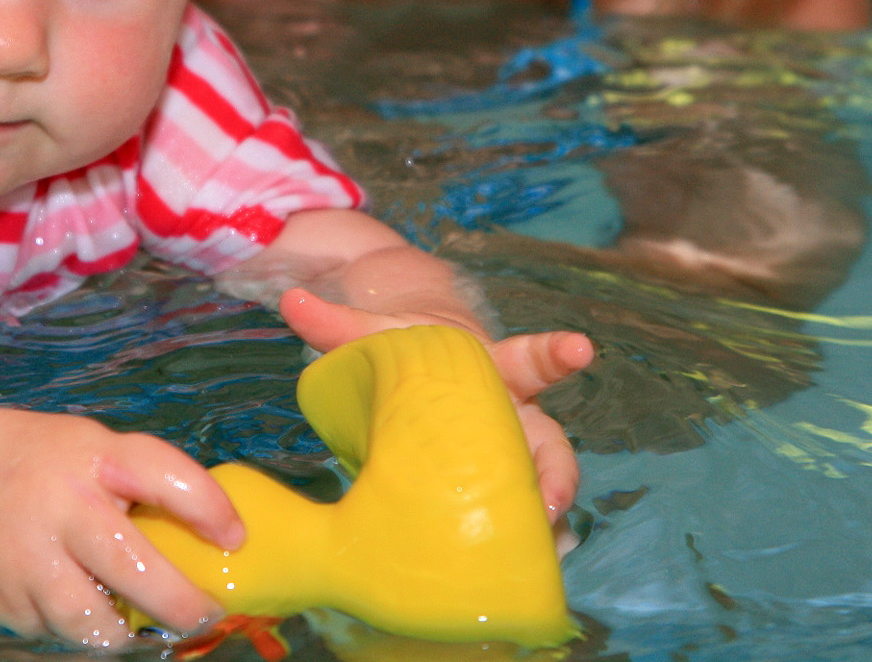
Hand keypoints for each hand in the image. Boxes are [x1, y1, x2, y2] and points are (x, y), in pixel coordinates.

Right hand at [0, 407, 241, 645]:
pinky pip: (58, 631)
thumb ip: (137, 482)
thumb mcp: (88, 446)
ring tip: (135, 619)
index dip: (209, 509)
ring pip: (95, 622)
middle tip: (206, 612)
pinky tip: (73, 600)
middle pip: (136, 569)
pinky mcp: (4, 602)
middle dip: (181, 604)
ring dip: (125, 629)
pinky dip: (76, 626)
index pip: (165, 476)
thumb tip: (208, 536)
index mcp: (92, 457)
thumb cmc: (33, 462)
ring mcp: (27, 560)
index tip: (235, 539)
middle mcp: (61, 507)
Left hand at [278, 288, 592, 521]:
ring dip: (542, 518)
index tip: (582, 349)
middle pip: (550, 444)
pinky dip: (517, 542)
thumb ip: (335, 322)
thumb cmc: (405, 353)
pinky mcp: (491, 492)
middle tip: (554, 499)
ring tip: (538, 548)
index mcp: (490, 371)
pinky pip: (514, 518)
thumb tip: (289, 301)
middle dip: (558, 471)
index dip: (557, 353)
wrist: (413, 377)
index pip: (531, 359)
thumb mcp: (374, 336)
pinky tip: (510, 570)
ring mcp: (504, 457)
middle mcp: (510, 416)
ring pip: (541, 488)